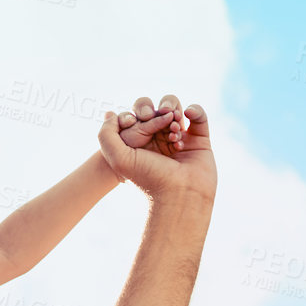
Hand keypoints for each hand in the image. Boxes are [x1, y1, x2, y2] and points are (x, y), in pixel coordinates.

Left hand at [97, 95, 215, 200]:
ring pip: (176, 110)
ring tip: (174, 127)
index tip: (141, 119)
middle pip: (157, 110)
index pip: (138, 116)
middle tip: (162, 116)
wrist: (180, 195)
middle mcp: (159, 141)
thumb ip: (106, 135)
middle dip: (158, 110)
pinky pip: (199, 116)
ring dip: (174, 111)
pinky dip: (195, 110)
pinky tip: (188, 115)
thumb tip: (111, 114)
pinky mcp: (199, 141)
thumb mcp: (117, 158)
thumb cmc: (149, 178)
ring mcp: (180, 139)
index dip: (140, 112)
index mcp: (140, 144)